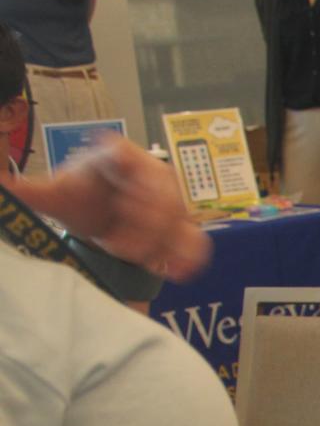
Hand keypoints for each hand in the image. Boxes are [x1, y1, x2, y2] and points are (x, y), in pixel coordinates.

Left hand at [0, 136, 209, 280]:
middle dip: (140, 228)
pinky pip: (194, 239)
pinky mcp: (184, 223)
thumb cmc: (80, 200)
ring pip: (180, 222)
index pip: (132, 159)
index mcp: (118, 154)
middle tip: (113, 245)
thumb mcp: (54, 195)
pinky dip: (185, 256)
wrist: (101, 217)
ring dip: (156, 245)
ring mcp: (173, 198)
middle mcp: (152, 171)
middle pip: (162, 198)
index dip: (129, 188)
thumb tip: (0, 185)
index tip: (119, 209)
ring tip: (129, 255)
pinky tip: (171, 271)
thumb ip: (29, 191)